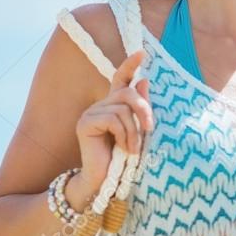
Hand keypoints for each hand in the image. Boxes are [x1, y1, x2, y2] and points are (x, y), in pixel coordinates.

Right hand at [75, 49, 153, 190]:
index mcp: (114, 106)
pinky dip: (125, 135)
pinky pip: (113, 119)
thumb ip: (141, 108)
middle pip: (127, 93)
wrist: (106, 183)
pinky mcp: (85, 123)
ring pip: (123, 108)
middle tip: (150, 129)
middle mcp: (101, 106)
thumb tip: (144, 79)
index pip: (120, 79)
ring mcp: (91, 113)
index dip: (129, 65)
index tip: (142, 52)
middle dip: (143, 109)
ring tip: (134, 149)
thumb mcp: (138, 131)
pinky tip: (125, 149)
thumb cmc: (124, 160)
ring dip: (134, 131)